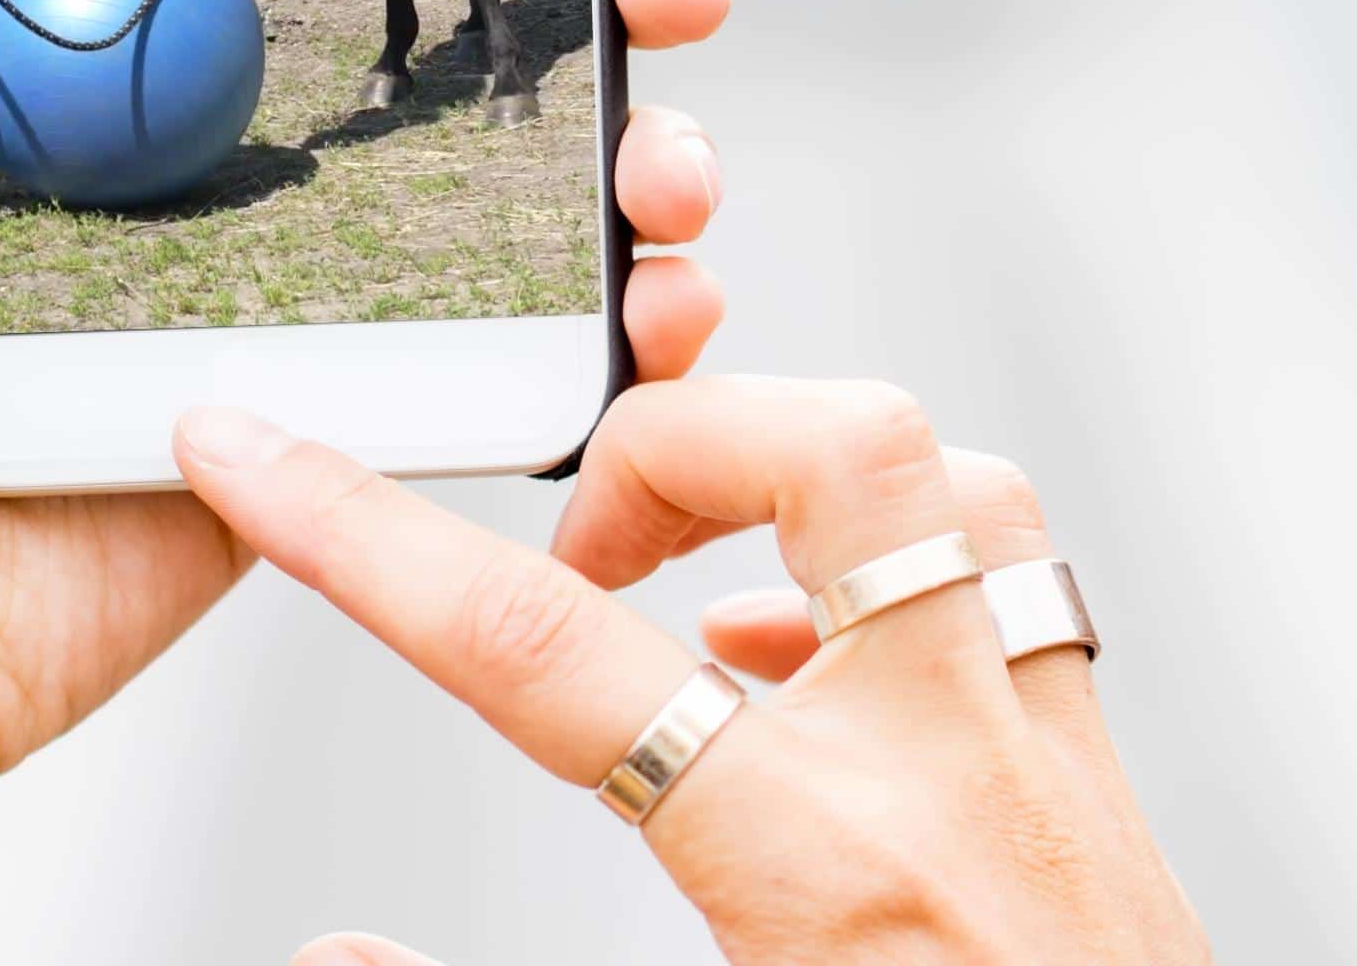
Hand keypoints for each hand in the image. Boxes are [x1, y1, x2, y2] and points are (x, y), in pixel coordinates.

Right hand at [178, 379, 1211, 963]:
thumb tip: (332, 947)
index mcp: (824, 878)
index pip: (541, 648)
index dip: (363, 538)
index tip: (257, 458)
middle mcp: (956, 787)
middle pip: (837, 460)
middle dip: (669, 440)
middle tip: (578, 536)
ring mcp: (1050, 773)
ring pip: (956, 486)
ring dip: (799, 475)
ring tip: (689, 550)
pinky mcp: (1099, 791)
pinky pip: (1011, 584)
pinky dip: (884, 569)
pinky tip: (797, 652)